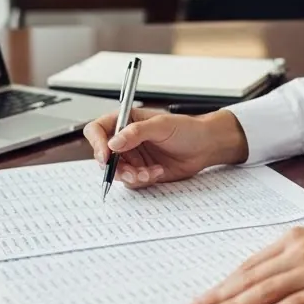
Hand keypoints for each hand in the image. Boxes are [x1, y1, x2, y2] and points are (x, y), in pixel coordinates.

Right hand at [83, 108, 247, 187]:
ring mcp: (134, 157)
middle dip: (116, 166)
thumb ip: (136, 133)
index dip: (97, 142)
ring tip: (148, 172)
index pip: (98, 129)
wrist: (206, 146)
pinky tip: (158, 172)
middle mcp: (126, 140)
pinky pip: (132, 181)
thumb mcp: (161, 125)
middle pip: (104, 156)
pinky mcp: (142, 171)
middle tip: (131, 170)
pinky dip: (143, 180)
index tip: (106, 155)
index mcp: (127, 121)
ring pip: (118, 171)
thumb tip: (113, 142)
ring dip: (131, 175)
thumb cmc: (187, 129)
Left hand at [188, 215, 303, 303]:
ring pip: (264, 290)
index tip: (206, 294)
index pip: (251, 264)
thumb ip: (296, 258)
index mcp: (296, 239)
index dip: (225, 281)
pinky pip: (293, 303)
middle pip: (251, 277)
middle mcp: (299, 251)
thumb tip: (270, 278)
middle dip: (220, 295)